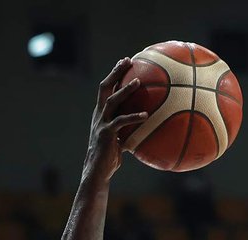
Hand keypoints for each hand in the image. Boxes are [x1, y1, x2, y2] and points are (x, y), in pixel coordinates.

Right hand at [85, 59, 150, 182]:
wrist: (97, 170)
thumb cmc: (111, 157)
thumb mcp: (121, 139)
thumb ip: (131, 130)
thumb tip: (149, 127)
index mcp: (102, 113)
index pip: (107, 88)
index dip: (115, 74)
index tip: (125, 61)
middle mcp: (99, 114)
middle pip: (105, 87)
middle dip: (115, 72)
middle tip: (127, 61)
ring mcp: (102, 123)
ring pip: (112, 101)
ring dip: (124, 90)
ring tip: (138, 82)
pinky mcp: (106, 133)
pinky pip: (121, 121)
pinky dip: (134, 117)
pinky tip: (147, 115)